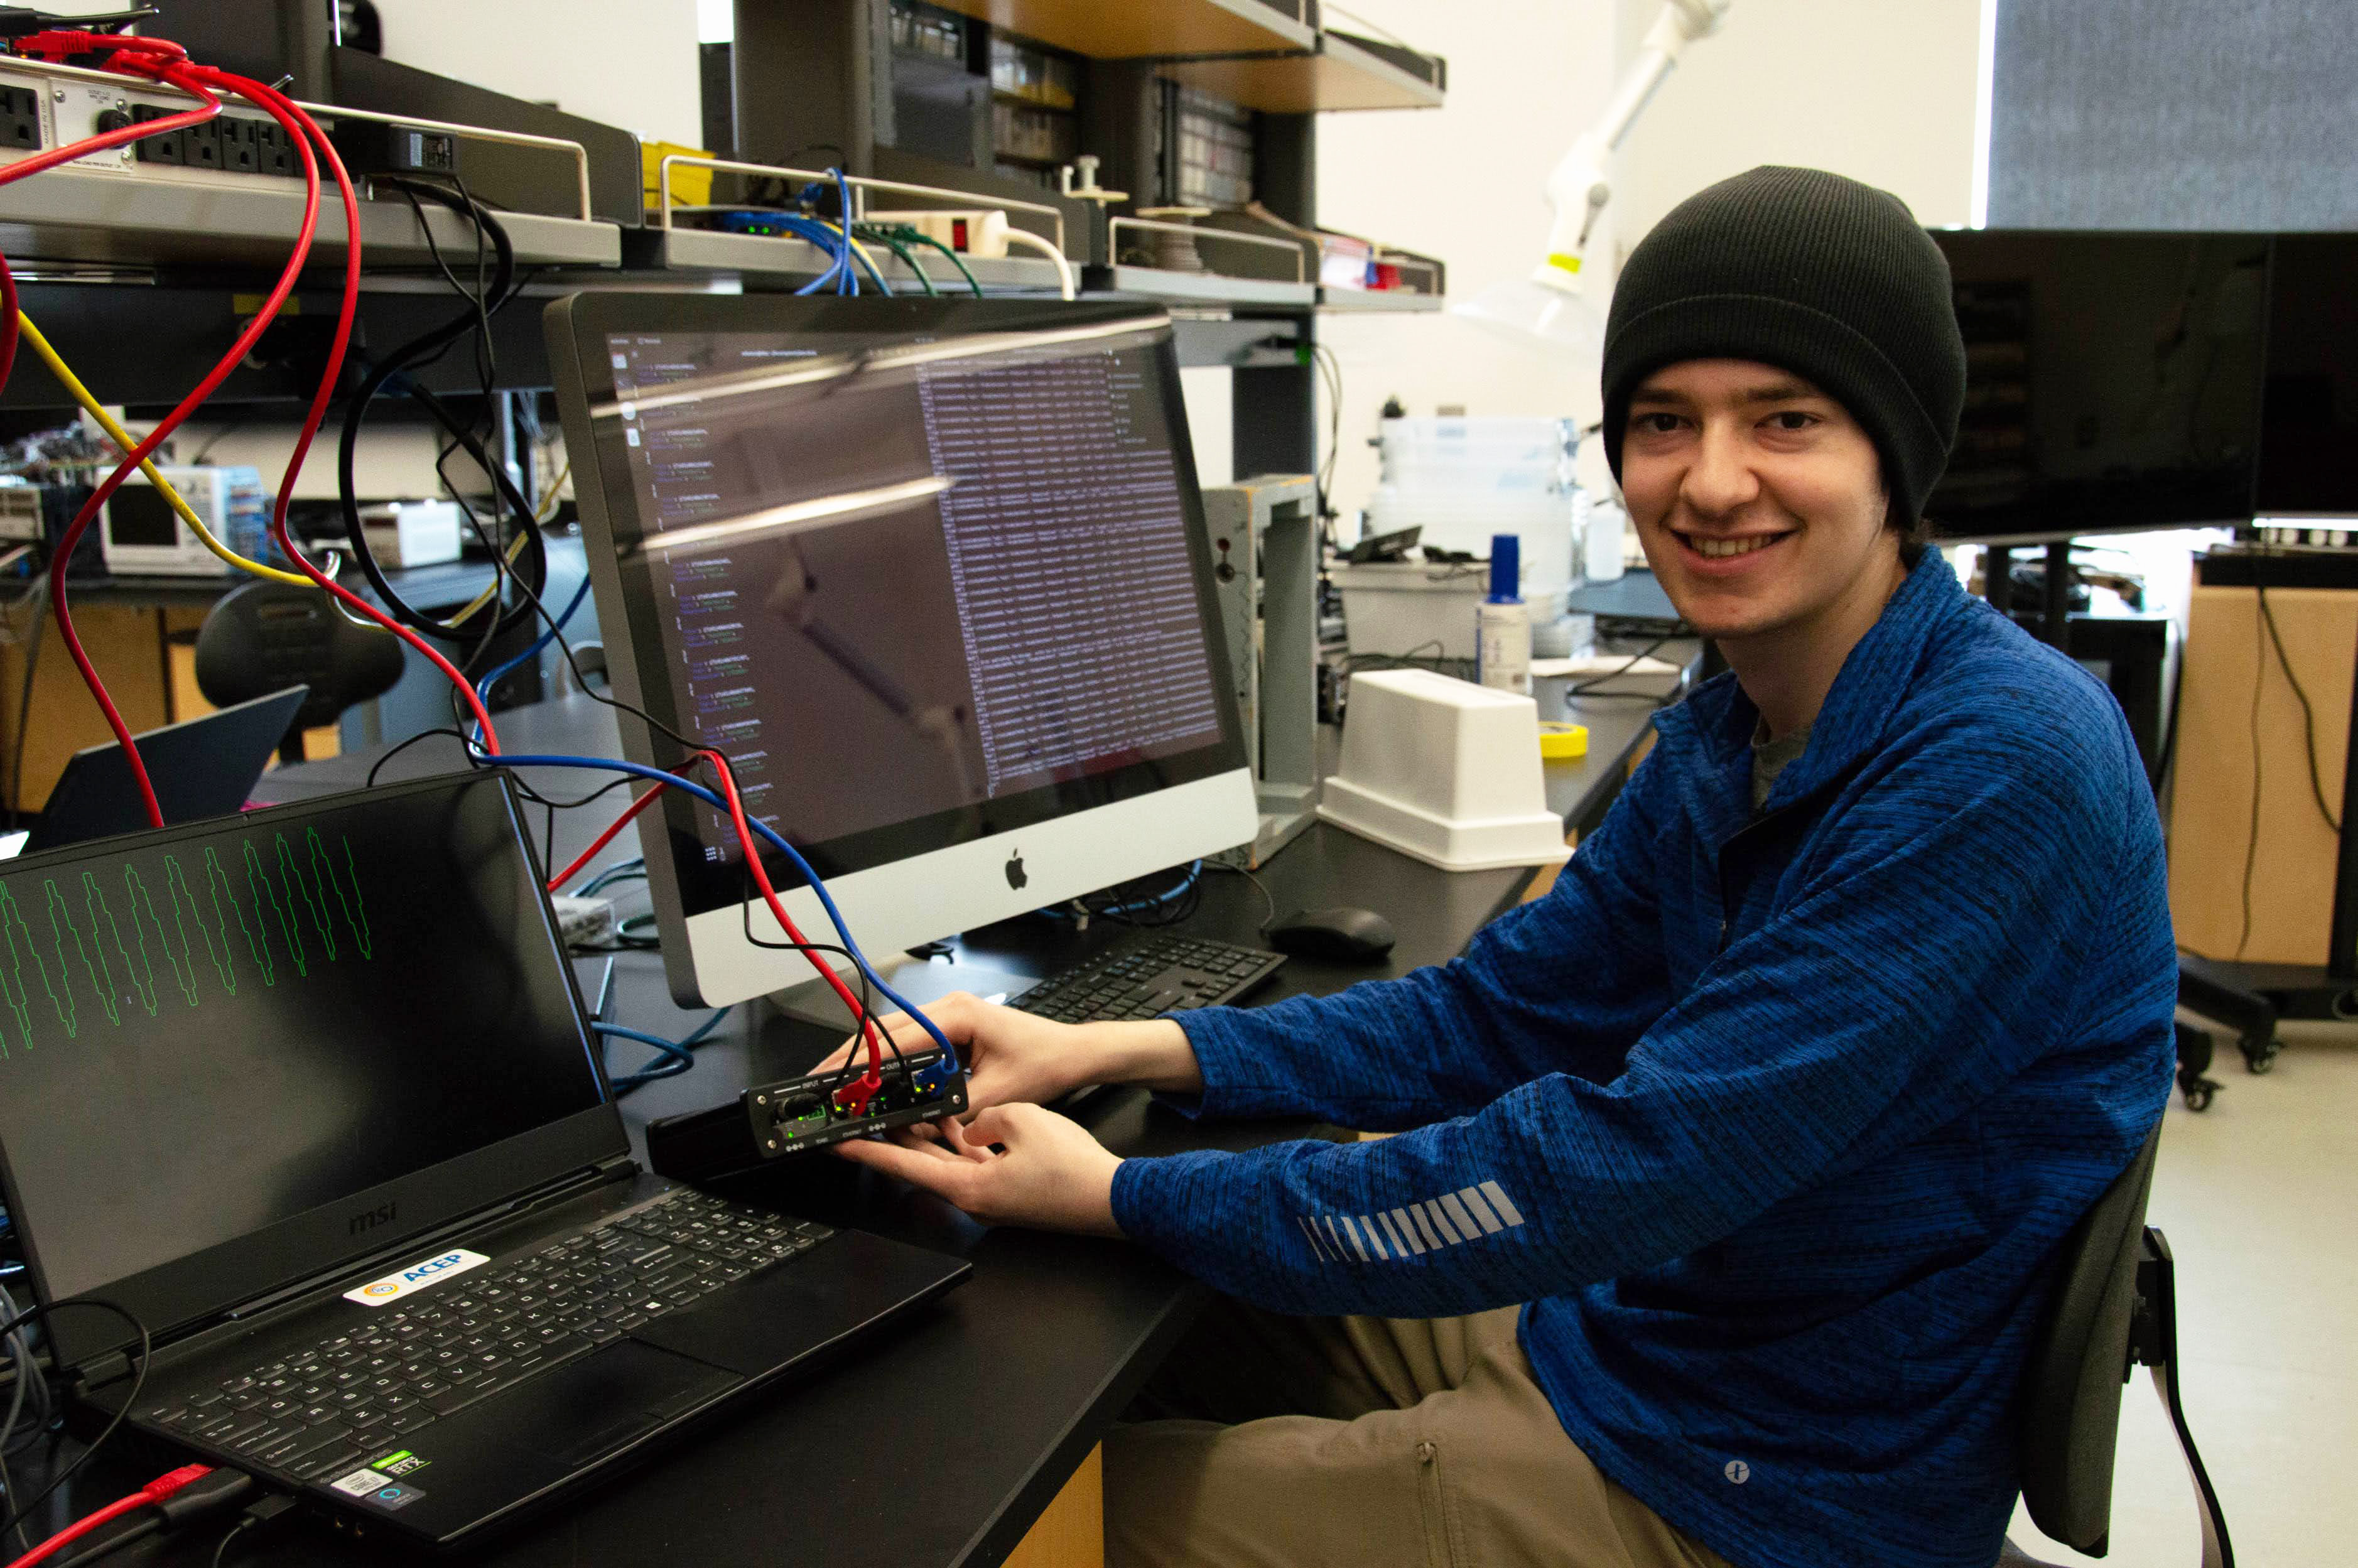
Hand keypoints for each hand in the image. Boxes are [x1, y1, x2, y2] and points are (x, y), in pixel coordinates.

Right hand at [810, 991, 1097, 1110]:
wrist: (1071, 1053)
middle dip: (853, 1056)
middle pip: (887, 1030)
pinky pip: (914, 1042)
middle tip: (822, 1080)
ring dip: (869, 1058)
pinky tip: (876, 1079)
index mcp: (957, 1015)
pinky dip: (893, 1060)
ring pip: (896, 1035)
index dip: (862, 1062)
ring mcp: (951, 1014)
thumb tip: (911, 1123)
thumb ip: (949, 1109)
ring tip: (840, 1081)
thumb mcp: (994, 1094)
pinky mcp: (954, 1027)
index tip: (837, 1079)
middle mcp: (950, 1007)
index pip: (897, 1038)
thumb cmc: (1043, 1064)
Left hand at [833, 1104, 1124, 1236]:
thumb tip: (972, 1122)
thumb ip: (983, 1116)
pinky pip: (971, 1163)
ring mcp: (989, 1197)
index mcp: (967, 1187)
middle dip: (893, 1136)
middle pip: (918, 1163)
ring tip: (910, 1104)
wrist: (1112, 1198)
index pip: (901, 1165)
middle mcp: (971, 1198)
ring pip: (945, 1160)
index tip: (835, 1141)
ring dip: (929, 1133)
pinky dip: (960, 1141)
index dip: (865, 1150)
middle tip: (865, 1114)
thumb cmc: (1071, 1169)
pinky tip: (959, 1118)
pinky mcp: (1006, 1191)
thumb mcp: (1021, 1119)